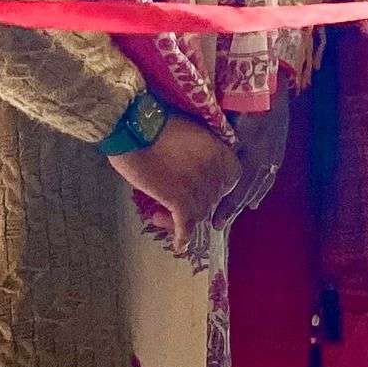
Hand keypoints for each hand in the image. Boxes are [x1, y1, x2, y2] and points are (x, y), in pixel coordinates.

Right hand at [107, 114, 240, 251]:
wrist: (134, 125)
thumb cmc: (158, 122)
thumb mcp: (192, 132)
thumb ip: (202, 151)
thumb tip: (198, 166)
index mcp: (219, 150)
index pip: (233, 177)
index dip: (220, 186)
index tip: (203, 188)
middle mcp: (213, 169)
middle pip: (214, 197)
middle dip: (197, 202)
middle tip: (175, 202)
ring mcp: (196, 185)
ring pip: (200, 213)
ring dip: (183, 218)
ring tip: (160, 215)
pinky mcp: (177, 199)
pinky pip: (185, 225)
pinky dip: (182, 236)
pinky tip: (178, 243)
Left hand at [213, 85, 291, 229]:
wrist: (271, 82)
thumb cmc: (243, 98)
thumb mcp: (225, 122)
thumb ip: (216, 144)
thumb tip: (199, 164)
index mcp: (251, 153)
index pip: (237, 188)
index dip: (226, 206)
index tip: (214, 222)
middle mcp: (264, 157)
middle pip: (249, 189)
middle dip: (235, 208)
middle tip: (220, 224)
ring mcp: (274, 151)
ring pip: (261, 183)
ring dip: (249, 199)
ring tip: (240, 212)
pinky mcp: (279, 144)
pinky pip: (270, 173)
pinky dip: (262, 187)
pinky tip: (258, 197)